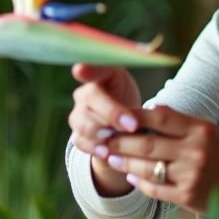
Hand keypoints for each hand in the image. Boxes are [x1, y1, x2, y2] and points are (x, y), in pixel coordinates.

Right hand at [68, 64, 141, 195]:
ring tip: (116, 139)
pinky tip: (107, 153)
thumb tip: (139, 106)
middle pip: (91, 97)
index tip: (81, 69)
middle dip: (112, 112)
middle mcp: (85, 92)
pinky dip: (95, 148)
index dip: (88, 68)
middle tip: (132, 125)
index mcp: (103, 76)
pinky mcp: (78, 134)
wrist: (126, 130)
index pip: (93, 66)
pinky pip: (81, 140)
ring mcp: (79, 114)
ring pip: (83, 121)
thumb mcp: (140, 97)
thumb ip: (139, 98)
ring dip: (101, 131)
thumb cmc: (133, 106)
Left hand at [99, 105, 218, 217]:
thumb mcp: (210, 131)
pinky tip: (130, 175)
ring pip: (146, 167)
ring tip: (110, 156)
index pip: (160, 116)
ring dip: (123, 162)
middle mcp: (195, 151)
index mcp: (201, 130)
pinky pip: (154, 189)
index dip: (134, 115)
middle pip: (146, 143)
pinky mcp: (187, 197)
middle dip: (119, 141)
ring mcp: (190, 175)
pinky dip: (138, 182)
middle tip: (102, 138)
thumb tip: (148, 110)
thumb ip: (181, 122)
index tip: (115, 116)